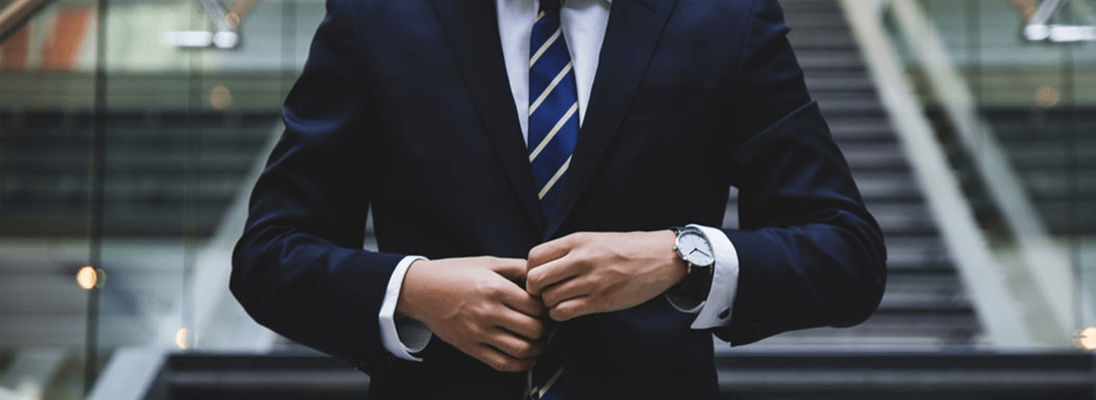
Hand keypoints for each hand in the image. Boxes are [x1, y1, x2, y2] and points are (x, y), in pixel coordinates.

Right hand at [396, 256, 546, 371]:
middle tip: (544, 324)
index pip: (535, 306)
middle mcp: (488, 312)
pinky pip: (502, 363)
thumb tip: (540, 275)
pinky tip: (527, 358)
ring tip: (538, 342)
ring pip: (521, 349)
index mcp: (495, 288)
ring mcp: (479, 332)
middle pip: (533, 329)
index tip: (545, 307)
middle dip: (544, 329)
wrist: (421, 290)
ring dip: (537, 348)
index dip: (546, 308)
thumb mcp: (487, 262)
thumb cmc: (455, 273)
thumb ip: (516, 267)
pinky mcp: (470, 347)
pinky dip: (521, 365)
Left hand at [526, 231, 686, 321]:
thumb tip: (539, 266)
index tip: (540, 276)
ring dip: (549, 304)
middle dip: (535, 290)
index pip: (533, 256)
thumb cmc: (625, 249)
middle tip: (544, 292)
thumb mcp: (593, 239)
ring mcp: (591, 281)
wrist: (660, 258)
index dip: (530, 270)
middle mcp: (581, 259)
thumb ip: (567, 251)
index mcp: (577, 241)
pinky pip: (564, 312)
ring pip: (548, 299)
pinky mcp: (600, 301)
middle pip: (535, 279)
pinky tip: (569, 309)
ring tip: (560, 300)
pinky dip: (560, 314)